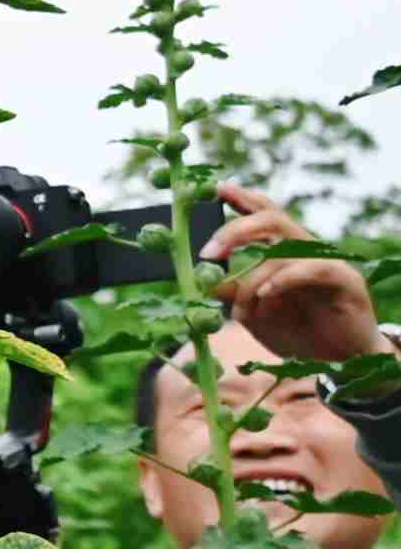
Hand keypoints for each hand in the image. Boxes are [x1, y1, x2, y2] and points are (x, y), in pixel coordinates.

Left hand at [204, 183, 392, 367]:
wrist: (343, 360)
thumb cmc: (299, 333)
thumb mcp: (256, 314)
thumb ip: (234, 295)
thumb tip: (203, 281)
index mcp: (283, 251)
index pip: (264, 213)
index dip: (241, 198)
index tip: (216, 187)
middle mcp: (305, 249)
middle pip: (271, 218)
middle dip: (234, 230)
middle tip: (208, 253)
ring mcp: (326, 261)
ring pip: (283, 249)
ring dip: (252, 280)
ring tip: (241, 313)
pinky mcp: (345, 280)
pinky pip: (312, 269)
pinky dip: (283, 280)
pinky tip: (266, 295)